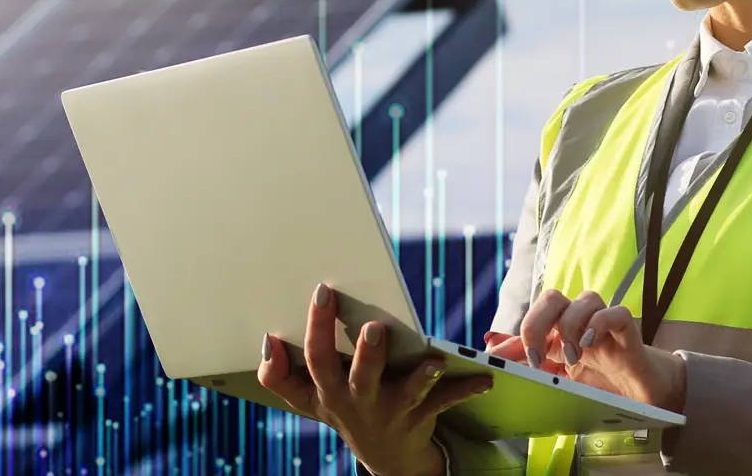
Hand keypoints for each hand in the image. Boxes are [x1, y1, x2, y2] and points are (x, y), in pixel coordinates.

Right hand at [259, 282, 492, 475]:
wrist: (386, 457)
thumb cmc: (344, 408)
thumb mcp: (309, 399)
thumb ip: (281, 375)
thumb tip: (266, 342)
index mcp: (328, 392)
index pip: (314, 362)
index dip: (314, 330)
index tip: (322, 293)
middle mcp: (358, 403)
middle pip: (358, 379)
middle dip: (365, 354)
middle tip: (373, 328)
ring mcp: (391, 412)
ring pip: (406, 394)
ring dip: (419, 377)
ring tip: (433, 362)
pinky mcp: (421, 417)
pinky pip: (445, 402)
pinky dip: (466, 388)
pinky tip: (486, 379)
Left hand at [484, 290, 685, 412]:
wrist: (643, 396)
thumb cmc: (602, 383)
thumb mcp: (561, 379)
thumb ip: (530, 363)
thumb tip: (492, 348)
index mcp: (560, 333)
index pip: (532, 321)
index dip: (511, 336)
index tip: (494, 355)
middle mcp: (580, 322)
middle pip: (552, 298)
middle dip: (537, 322)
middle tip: (536, 355)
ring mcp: (604, 324)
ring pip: (585, 298)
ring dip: (571, 325)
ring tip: (572, 358)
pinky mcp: (628, 331)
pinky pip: (616, 312)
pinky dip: (600, 323)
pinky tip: (590, 343)